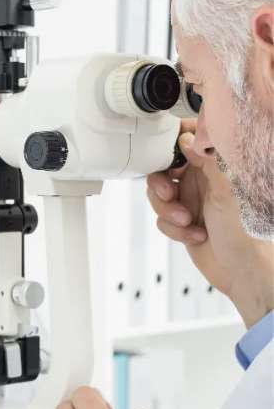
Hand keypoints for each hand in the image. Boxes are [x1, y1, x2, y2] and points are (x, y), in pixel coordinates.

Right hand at [147, 120, 272, 327]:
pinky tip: (194, 234)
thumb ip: (207, 159)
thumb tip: (188, 137)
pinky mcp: (183, 221)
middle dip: (161, 183)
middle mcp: (204, 179)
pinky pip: (162, 218)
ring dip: (168, 210)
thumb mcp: (228, 189)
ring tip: (186, 220)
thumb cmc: (248, 231)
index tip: (165, 152)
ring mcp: (193, 200)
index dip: (173, 142)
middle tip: (169, 194)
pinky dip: (174, 229)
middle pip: (165, 167)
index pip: (190, 138)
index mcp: (218, 164)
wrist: (244, 270)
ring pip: (159, 195)